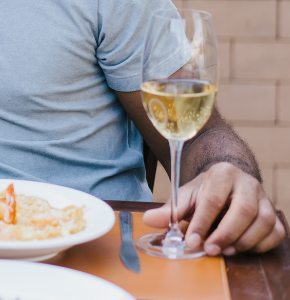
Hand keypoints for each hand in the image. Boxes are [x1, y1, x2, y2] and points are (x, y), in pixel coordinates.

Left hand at [143, 162, 284, 254]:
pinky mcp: (273, 213)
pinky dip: (260, 245)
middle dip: (226, 234)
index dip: (202, 222)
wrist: (226, 183)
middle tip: (210, 250)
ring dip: (244, 241)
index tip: (191, 240)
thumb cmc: (205, 191)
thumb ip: (169, 209)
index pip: (214, 199)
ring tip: (224, 251)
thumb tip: (148, 220)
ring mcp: (264, 198)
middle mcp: (247, 183)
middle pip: (244, 210)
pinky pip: (275, 232)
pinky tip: (241, 249)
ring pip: (264, 221)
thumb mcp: (185, 196)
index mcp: (222, 173)